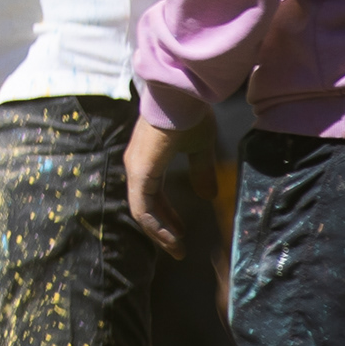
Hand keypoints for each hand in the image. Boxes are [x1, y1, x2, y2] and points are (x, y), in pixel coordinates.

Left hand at [124, 118, 200, 257]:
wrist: (182, 96)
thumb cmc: (190, 116)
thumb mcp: (200, 149)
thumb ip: (201, 171)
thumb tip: (208, 196)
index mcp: (149, 162)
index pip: (153, 197)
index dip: (167, 217)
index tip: (182, 233)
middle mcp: (138, 167)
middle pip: (145, 207)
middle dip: (162, 230)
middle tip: (178, 248)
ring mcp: (136, 170)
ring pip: (142, 211)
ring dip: (159, 232)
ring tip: (176, 249)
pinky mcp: (140, 172)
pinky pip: (143, 206)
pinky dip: (155, 224)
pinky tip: (170, 237)